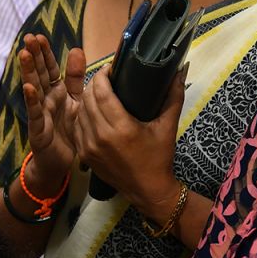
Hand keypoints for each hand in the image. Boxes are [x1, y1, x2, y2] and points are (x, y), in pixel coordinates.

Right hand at [18, 34, 83, 194]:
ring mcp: (39, 113)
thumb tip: (76, 49)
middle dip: (34, 56)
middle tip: (28, 38)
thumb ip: (75, 76)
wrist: (61, 160)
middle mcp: (45, 99)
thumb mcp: (76, 99)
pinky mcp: (38, 128)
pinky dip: (31, 100)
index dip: (44, 53)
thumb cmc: (67, 130)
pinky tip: (28, 87)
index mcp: (56, 91)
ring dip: (28, 72)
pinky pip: (35, 112)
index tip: (39, 37)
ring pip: (34, 89)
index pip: (50, 68)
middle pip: (39, 74)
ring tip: (23, 55)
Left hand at [74, 64, 185, 218]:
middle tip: (104, 77)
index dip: (102, 76)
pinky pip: (77, 128)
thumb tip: (180, 69)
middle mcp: (100, 136)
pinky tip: (90, 109)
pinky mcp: (83, 154)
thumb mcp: (168, 125)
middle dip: (93, 84)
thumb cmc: (159, 156)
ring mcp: (88, 147)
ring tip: (97, 91)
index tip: (110, 68)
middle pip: (87, 100)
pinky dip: (81, 115)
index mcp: (121, 128)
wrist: (146, 188)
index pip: (101, 93)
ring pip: (79, 113)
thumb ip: (173, 95)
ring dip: (85, 99)